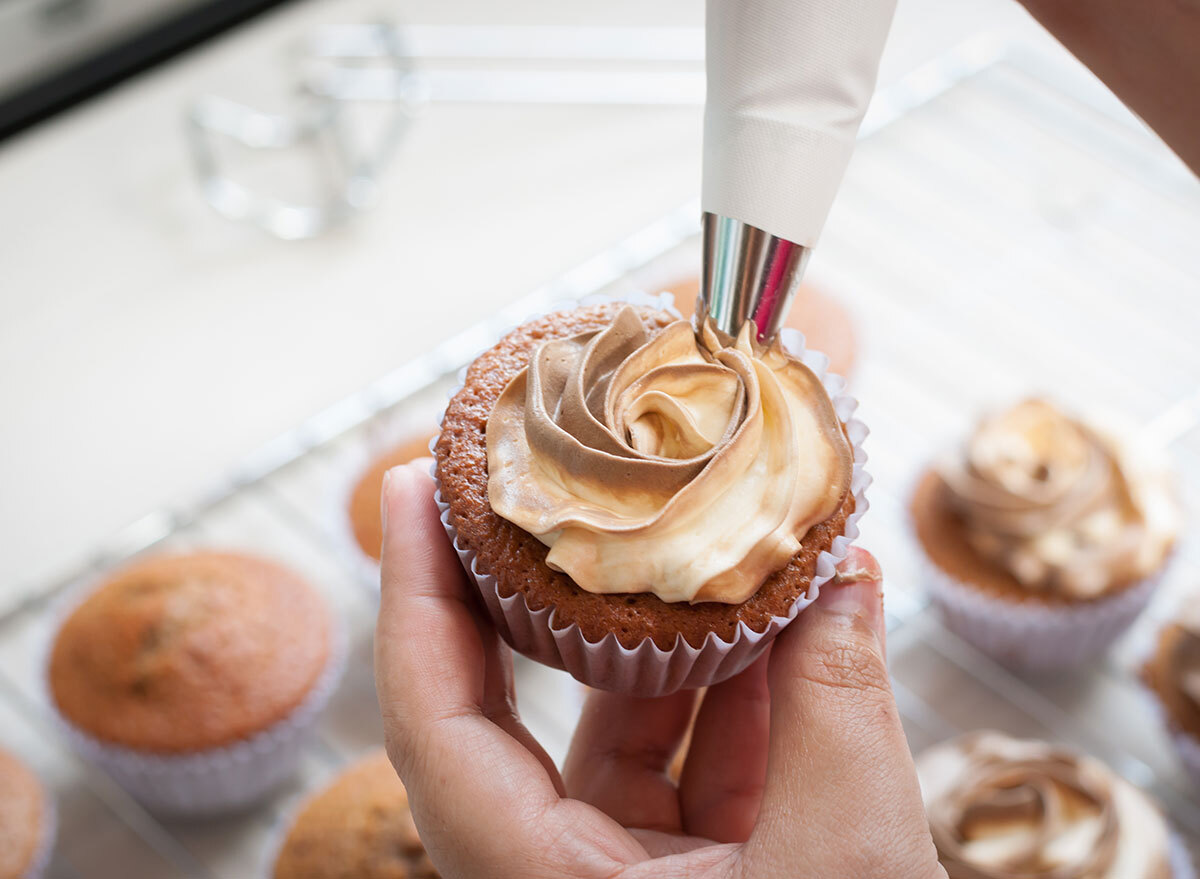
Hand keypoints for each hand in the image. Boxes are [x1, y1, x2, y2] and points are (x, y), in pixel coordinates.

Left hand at [375, 462, 943, 878]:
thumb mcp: (847, 860)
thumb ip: (842, 704)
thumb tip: (846, 572)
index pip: (433, 722)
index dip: (414, 594)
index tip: (415, 487)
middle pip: (511, 709)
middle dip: (531, 589)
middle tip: (535, 480)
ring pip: (618, 731)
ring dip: (670, 637)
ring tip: (705, 535)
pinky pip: (688, 768)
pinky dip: (731, 699)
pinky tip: (781, 626)